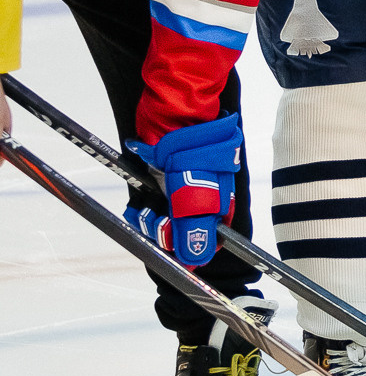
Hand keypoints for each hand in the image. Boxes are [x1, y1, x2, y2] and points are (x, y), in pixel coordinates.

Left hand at [126, 112, 243, 266]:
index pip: (209, 241)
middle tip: (157, 219)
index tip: (174, 246)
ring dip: (149, 223)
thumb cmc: (191, 148)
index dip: (191, 248)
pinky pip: (149, 213)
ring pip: (164, 227)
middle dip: (165, 234)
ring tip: (143, 210)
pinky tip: (136, 208)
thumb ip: (195, 225)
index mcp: (219, 205)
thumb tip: (196, 260)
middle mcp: (202, 203)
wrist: (171, 115)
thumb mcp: (195, 189)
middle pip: (184, 237)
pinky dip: (140, 213)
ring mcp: (181, 196)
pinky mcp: (160, 190)